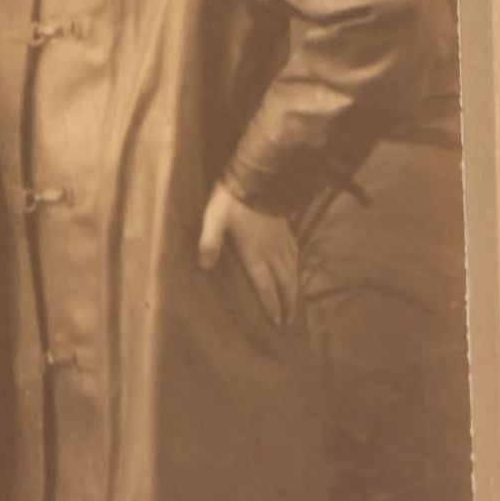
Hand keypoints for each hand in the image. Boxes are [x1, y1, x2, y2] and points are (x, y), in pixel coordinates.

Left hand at [197, 182, 298, 326]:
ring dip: (294, 290)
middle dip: (287, 304)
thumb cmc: (231, 201)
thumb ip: (209, 242)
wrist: (256, 178)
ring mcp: (281, 241)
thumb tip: (203, 267)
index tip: (276, 322)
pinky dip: (297, 269)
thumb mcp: (213, 220)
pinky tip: (296, 270)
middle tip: (288, 322)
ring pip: (292, 271)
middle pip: (283, 283)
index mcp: (255, 254)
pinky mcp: (285, 229)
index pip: (265, 286)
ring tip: (295, 305)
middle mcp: (272, 252)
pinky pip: (295, 255)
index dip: (271, 305)